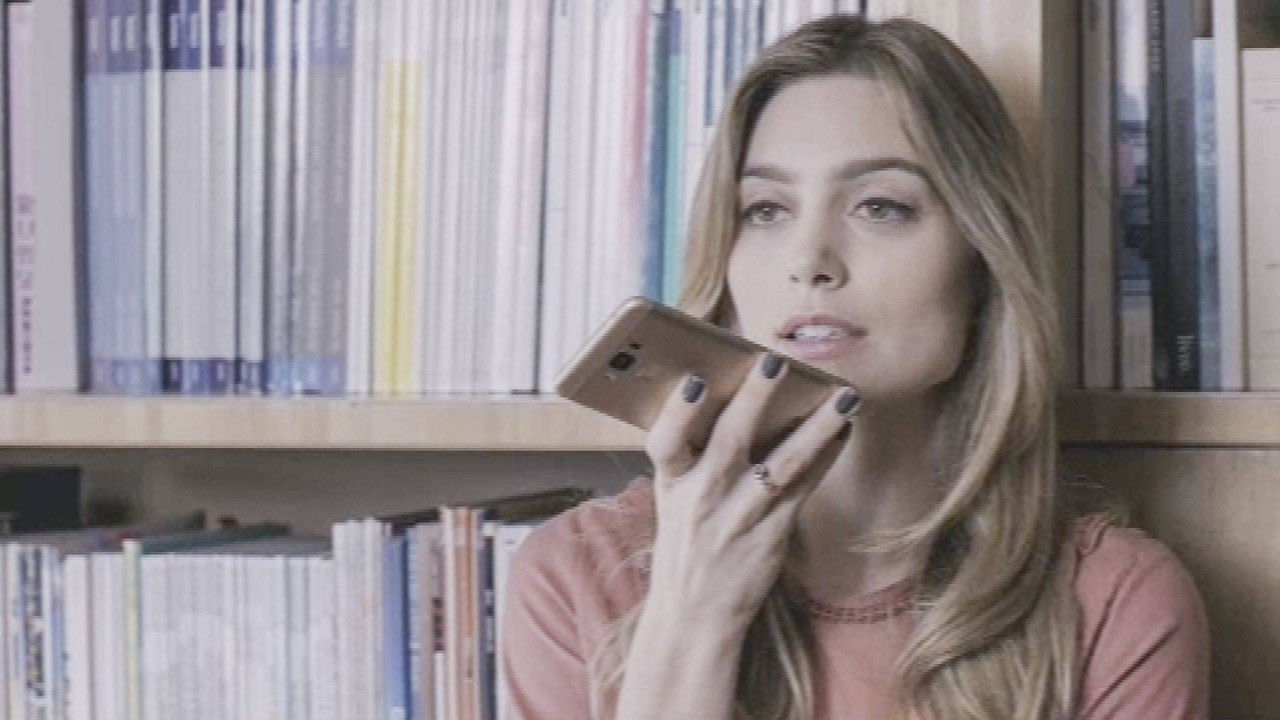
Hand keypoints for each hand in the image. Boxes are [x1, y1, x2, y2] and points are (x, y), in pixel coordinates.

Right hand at [643, 351, 860, 624]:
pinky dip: (826, 454)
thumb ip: (692, 454)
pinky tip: (844, 428)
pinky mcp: (773, 532)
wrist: (694, 611)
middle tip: (775, 362)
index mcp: (672, 482)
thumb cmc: (684, 540)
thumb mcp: (673, 497)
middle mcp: (704, 497)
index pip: (665, 442)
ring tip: (843, 396)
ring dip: (816, 426)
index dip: (679, 411)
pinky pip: (805, 485)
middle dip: (754, 399)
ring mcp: (741, 516)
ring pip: (783, 462)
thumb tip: (723, 391)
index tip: (696, 381)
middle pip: (730, 440)